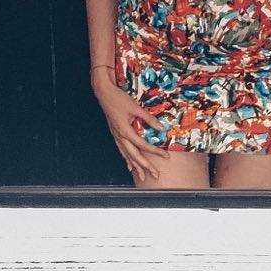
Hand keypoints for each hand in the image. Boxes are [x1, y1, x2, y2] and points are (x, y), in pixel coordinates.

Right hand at [91, 69, 171, 183]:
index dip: (155, 152)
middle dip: (145, 167)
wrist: (104, 94)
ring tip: (143, 176)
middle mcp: (120, 137)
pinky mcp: (115, 134)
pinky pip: (122, 151)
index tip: (166, 156)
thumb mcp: (136, 108)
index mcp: (125, 131)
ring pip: (127, 155)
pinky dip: (127, 159)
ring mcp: (116, 136)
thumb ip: (149, 119)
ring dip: (136, 167)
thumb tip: (161, 128)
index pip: (143, 145)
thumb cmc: (119, 99)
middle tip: (156, 175)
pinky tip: (129, 166)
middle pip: (134, 156)